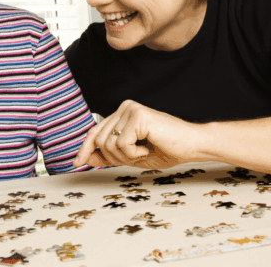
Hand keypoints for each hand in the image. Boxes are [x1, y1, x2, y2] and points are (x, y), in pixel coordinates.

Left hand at [73, 100, 201, 169]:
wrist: (193, 146)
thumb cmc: (166, 150)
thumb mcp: (131, 157)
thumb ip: (108, 155)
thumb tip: (84, 159)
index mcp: (121, 114)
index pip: (95, 132)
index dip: (85, 149)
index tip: (76, 163)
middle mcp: (124, 107)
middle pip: (98, 140)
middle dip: (114, 158)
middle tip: (137, 157)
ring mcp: (130, 109)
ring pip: (108, 144)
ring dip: (126, 157)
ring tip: (144, 152)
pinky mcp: (138, 115)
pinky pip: (121, 144)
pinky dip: (134, 154)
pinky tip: (149, 147)